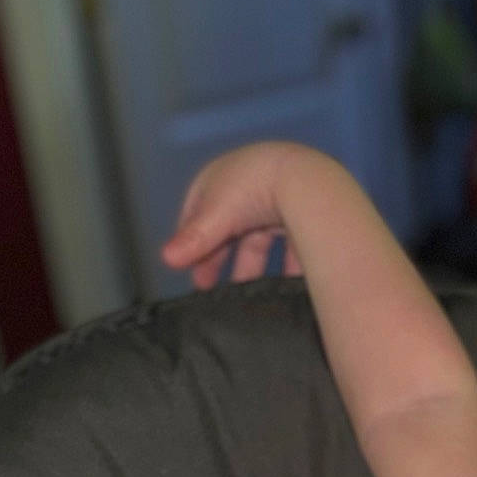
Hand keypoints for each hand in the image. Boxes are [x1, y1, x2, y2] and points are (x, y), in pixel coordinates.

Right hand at [160, 142, 310, 287]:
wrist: (310, 183)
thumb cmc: (253, 190)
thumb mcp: (217, 214)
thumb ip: (194, 239)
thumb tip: (166, 259)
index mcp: (223, 177)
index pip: (198, 210)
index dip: (191, 239)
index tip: (186, 268)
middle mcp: (251, 186)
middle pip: (228, 229)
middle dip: (218, 260)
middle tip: (210, 290)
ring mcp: (279, 201)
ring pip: (258, 242)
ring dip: (250, 270)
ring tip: (245, 299)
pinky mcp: (305, 220)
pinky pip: (288, 250)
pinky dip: (281, 270)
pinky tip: (279, 291)